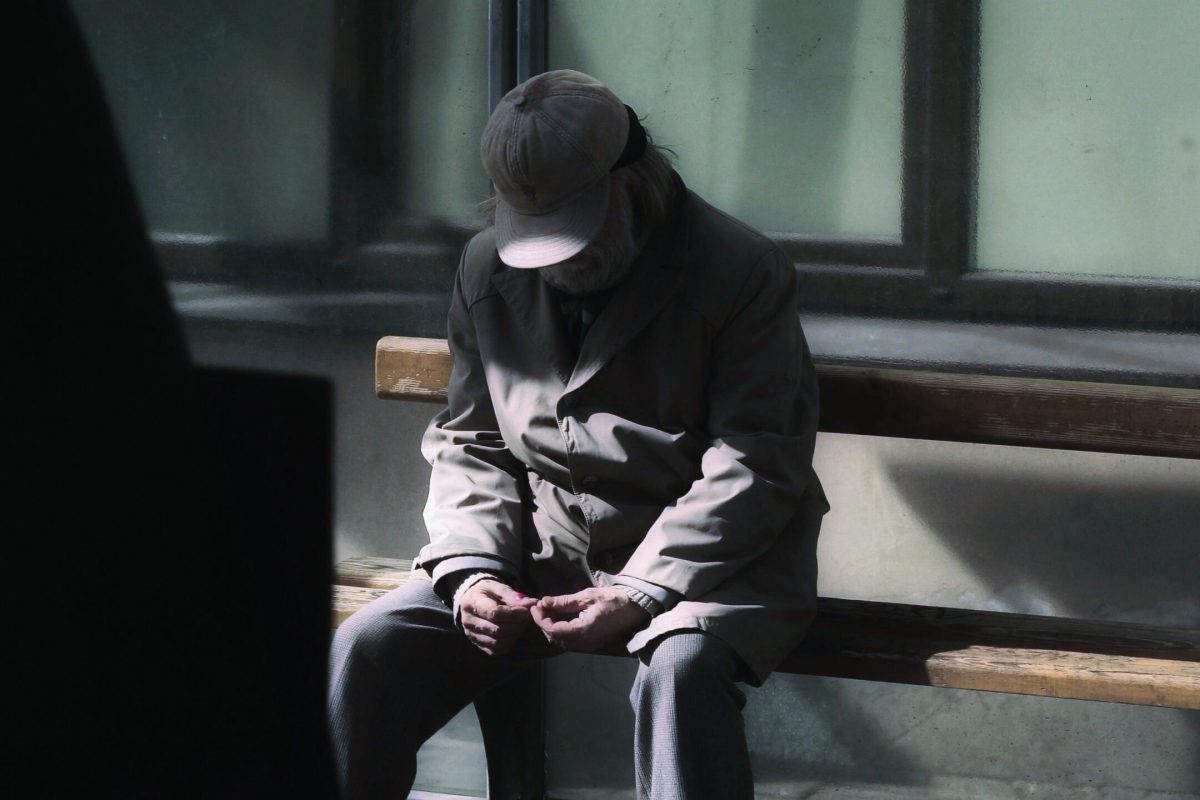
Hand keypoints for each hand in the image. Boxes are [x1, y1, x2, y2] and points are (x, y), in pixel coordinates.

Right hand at [459, 579, 537, 655]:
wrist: (473, 600)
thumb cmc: (487, 592)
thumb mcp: (497, 587)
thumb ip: (512, 596)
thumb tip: (531, 604)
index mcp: (472, 603)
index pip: (494, 613)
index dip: (514, 614)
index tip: (527, 610)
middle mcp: (468, 622)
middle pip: (497, 630)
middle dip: (517, 625)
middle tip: (527, 618)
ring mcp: (472, 635)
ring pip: (497, 643)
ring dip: (514, 635)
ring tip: (521, 624)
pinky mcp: (478, 645)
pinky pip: (496, 650)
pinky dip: (509, 643)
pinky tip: (513, 632)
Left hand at [531, 587, 648, 651]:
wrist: (635, 608)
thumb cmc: (613, 599)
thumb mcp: (586, 597)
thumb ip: (564, 602)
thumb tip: (544, 602)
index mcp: (582, 631)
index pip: (552, 630)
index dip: (540, 619)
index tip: (535, 606)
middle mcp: (584, 643)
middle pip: (554, 638)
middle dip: (543, 623)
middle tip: (539, 607)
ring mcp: (588, 645)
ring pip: (561, 641)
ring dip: (551, 627)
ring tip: (548, 610)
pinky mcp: (591, 643)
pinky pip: (570, 641)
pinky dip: (561, 630)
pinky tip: (559, 617)